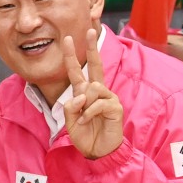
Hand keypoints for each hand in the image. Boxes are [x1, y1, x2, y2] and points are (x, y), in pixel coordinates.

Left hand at [61, 29, 123, 159]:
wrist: (98, 151)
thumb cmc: (85, 135)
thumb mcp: (70, 120)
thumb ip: (71, 107)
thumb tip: (79, 96)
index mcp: (84, 93)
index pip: (77, 71)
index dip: (71, 55)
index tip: (67, 38)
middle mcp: (97, 91)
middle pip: (96, 65)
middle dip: (91, 48)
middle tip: (89, 31)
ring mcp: (108, 97)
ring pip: (93, 87)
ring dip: (84, 104)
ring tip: (84, 119)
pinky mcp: (115, 106)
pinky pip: (98, 102)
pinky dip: (89, 113)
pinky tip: (88, 121)